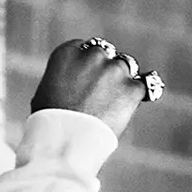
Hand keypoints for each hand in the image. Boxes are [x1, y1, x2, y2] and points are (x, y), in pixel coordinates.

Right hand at [30, 38, 151, 136]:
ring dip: (121, 81)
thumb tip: (75, 82)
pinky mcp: (132, 87)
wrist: (65, 142)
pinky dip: (137, 96)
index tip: (85, 79)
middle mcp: (92, 55)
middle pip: (106, 54)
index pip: (84, 48)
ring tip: (110, 105)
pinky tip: (130, 107)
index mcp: (67, 52)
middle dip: (104, 70)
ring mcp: (114, 70)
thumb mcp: (46, 92)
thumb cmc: (49, 124)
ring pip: (126, 67)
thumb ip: (64, 78)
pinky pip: (145, 85)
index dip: (86, 65)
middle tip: (99, 93)